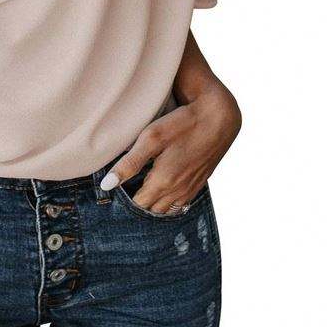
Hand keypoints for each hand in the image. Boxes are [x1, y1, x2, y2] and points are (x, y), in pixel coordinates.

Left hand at [100, 80, 241, 213]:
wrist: (219, 117)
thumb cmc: (182, 124)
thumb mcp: (151, 138)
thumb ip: (129, 163)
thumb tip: (106, 185)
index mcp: (163, 182)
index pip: (137, 204)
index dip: (125, 198)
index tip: (116, 187)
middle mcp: (178, 191)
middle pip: (151, 209)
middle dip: (138, 202)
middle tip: (126, 186)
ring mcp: (191, 188)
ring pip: (167, 208)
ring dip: (154, 202)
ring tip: (142, 186)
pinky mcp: (200, 182)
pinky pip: (181, 202)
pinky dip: (169, 199)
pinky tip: (163, 184)